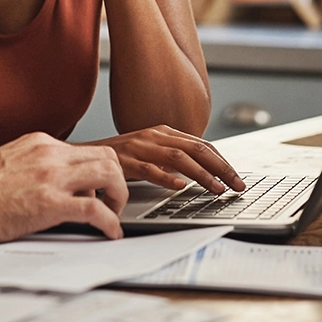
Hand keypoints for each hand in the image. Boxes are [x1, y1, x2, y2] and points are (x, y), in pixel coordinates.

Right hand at [0, 132, 128, 239]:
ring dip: (119, 197)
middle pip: (107, 156)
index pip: (87, 149)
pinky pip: (95, 210)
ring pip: (110, 174)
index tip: (100, 190)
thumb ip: (34, 168)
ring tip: (113, 216)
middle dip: (118, 181)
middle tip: (113, 203)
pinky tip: (110, 233)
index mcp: (39, 143)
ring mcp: (50, 177)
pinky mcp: (48, 203)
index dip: (99, 172)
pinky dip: (110, 223)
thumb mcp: (8, 164)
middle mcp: (49, 154)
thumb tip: (50, 185)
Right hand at [88, 125, 245, 193]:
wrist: (85, 155)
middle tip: (237, 185)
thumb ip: (172, 158)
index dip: (222, 161)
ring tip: (216, 189)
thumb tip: (200, 171)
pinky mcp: (125, 161)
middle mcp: (154, 136)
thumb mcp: (150, 152)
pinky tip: (180, 187)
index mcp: (163, 132)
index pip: (201, 144)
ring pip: (178, 158)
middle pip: (196, 149)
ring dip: (202, 175)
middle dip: (221, 168)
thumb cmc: (120, 157)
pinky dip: (166, 177)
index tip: (237, 178)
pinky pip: (149, 169)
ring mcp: (140, 147)